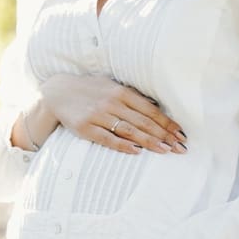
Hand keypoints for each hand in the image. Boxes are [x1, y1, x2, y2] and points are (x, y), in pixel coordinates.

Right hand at [39, 73, 186, 154]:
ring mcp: (98, 115)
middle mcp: (112, 103)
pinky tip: (137, 152)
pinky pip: (107, 139)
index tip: (181, 135)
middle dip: (164, 135)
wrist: (57, 92)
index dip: (167, 123)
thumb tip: (155, 109)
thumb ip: (132, 97)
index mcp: (121, 92)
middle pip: (143, 122)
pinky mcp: (85, 128)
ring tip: (165, 150)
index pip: (150, 110)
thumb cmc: (90, 90)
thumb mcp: (111, 86)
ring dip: (149, 142)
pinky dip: (123, 146)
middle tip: (180, 147)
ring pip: (129, 131)